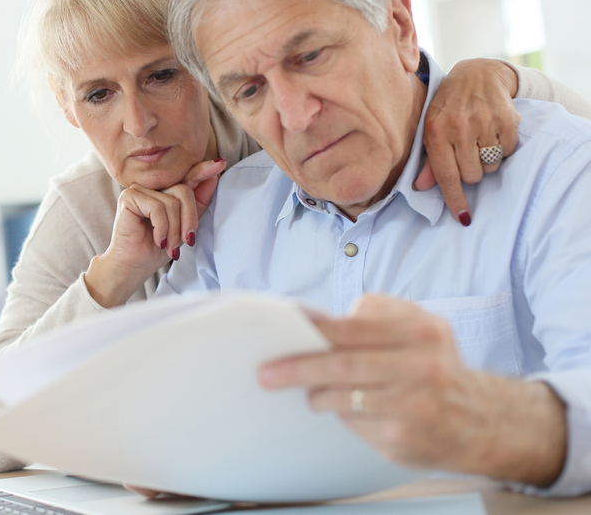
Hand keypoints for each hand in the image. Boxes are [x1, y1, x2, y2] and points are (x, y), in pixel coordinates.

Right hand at [84, 158, 225, 306]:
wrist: (133, 266)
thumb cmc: (157, 248)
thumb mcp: (185, 226)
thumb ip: (198, 203)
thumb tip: (214, 177)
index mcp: (166, 191)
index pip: (188, 177)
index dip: (203, 170)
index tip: (220, 163)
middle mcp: (153, 187)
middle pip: (184, 191)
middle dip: (189, 220)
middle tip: (187, 241)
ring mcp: (139, 189)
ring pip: (172, 202)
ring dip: (175, 230)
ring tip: (169, 245)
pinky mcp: (129, 197)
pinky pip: (157, 208)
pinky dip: (162, 228)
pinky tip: (158, 240)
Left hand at [258, 294, 566, 486]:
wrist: (483, 420)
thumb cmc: (437, 367)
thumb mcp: (421, 327)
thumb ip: (379, 314)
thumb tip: (324, 316)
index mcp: (420, 331)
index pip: (351, 327)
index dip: (312, 328)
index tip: (281, 328)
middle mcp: (420, 366)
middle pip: (341, 363)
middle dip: (296, 367)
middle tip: (267, 372)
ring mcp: (411, 404)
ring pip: (342, 396)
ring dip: (315, 393)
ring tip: (307, 391)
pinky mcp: (402, 436)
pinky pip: (353, 421)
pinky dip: (338, 412)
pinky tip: (336, 407)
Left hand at [417, 58, 520, 225]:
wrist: (477, 75)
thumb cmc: (448, 108)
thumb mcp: (431, 130)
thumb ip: (429, 160)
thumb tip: (421, 188)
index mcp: (435, 132)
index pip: (445, 175)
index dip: (455, 199)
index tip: (464, 217)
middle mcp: (458, 127)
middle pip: (471, 175)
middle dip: (471, 172)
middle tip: (467, 153)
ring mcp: (484, 121)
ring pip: (490, 166)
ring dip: (487, 161)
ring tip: (480, 140)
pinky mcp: (507, 118)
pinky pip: (508, 151)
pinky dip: (503, 148)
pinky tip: (494, 132)